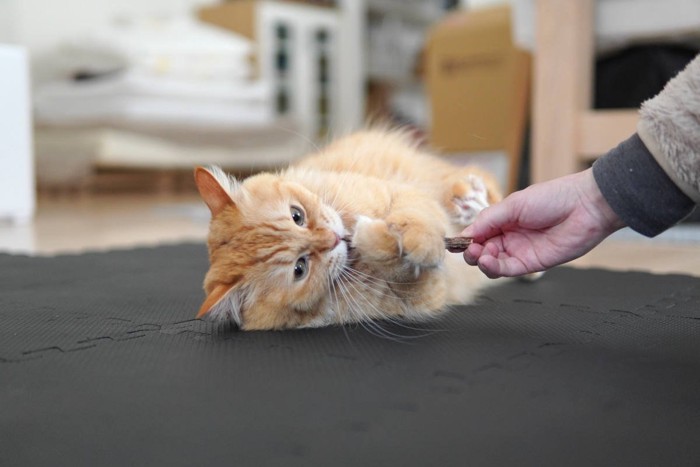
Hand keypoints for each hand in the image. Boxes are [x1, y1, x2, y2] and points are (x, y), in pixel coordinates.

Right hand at [460, 169, 625, 277]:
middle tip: (470, 250)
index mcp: (503, 220)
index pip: (478, 233)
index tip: (455, 243)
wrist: (585, 206)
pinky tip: (488, 261)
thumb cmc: (553, 198)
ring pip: (492, 263)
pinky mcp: (532, 263)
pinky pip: (508, 270)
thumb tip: (466, 233)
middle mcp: (510, 237)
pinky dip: (494, 268)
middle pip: (482, 251)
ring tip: (480, 255)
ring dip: (481, 261)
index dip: (466, 239)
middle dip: (472, 252)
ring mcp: (520, 251)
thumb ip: (488, 219)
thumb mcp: (513, 204)